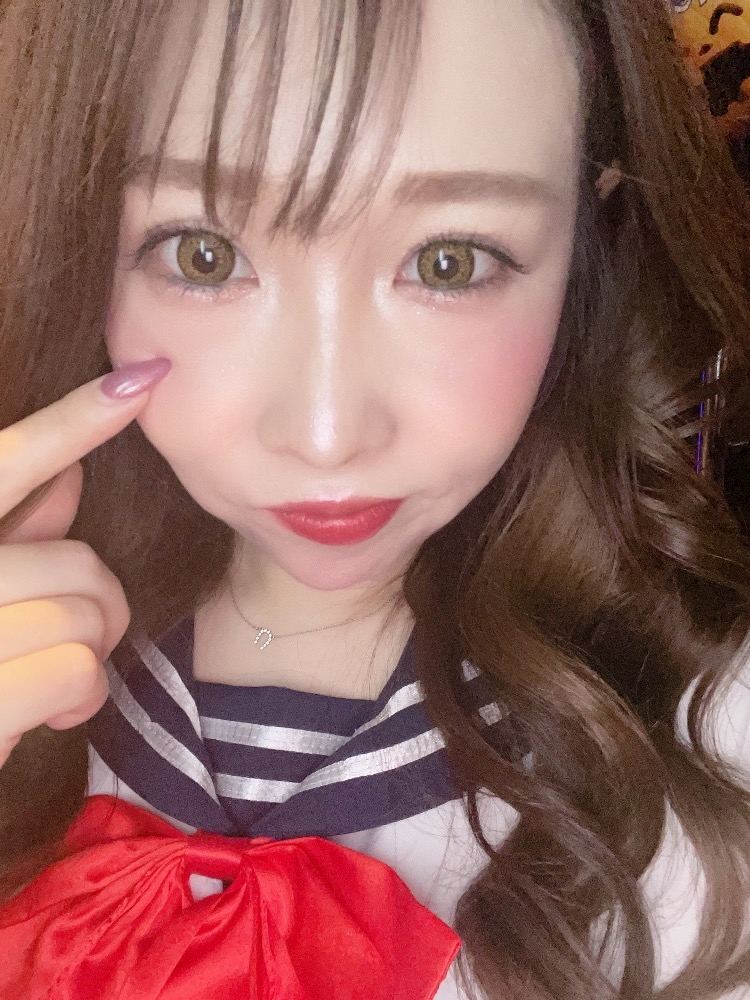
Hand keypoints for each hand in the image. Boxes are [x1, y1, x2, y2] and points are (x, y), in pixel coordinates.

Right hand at [0, 361, 168, 766]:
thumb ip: (9, 533)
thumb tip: (71, 476)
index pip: (3, 466)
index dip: (75, 420)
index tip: (142, 378)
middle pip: (74, 565)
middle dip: (99, 606)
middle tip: (75, 636)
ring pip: (83, 620)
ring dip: (88, 656)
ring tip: (49, 680)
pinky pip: (74, 675)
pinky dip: (79, 701)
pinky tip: (47, 718)